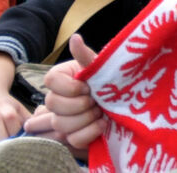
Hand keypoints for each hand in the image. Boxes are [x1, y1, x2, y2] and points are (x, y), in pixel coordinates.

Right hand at [39, 34, 102, 154]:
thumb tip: (75, 37)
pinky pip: (73, 139)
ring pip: (61, 124)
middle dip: (79, 104)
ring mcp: (64, 119)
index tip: (88, 86)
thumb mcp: (101, 68)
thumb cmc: (111, 81)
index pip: (50, 82)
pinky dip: (90, 132)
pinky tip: (102, 124)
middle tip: (96, 100)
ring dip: (85, 118)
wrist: (126, 102)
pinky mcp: (73, 137)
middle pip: (53, 104)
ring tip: (101, 111)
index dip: (69, 87)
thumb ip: (85, 56)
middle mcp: (58, 98)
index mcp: (62, 78)